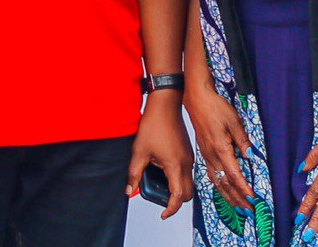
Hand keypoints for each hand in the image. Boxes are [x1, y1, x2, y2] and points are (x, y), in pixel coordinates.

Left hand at [127, 92, 195, 218]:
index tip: (162, 214)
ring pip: (188, 182)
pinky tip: (163, 169)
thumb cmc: (154, 124)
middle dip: (176, 202)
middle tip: (160, 200)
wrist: (166, 104)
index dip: (170, 210)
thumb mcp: (139, 151)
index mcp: (175, 166)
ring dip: (178, 189)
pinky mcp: (187, 151)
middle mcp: (186, 163)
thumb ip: (134, 174)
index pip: (177, 197)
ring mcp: (188, 157)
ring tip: (160, 184)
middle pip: (187, 193)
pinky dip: (179, 177)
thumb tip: (129, 190)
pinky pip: (187, 171)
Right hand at [183, 85, 255, 215]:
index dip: (244, 189)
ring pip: (217, 182)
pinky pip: (212, 175)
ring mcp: (206, 156)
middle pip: (225, 184)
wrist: (197, 101)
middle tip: (249, 210)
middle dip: (238, 199)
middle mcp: (212, 156)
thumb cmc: (215, 107)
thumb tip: (251, 155)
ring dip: (229, 196)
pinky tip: (225, 190)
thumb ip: (242, 140)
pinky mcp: (204, 153)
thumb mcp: (234, 121)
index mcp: (220, 148)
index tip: (253, 199)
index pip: (234, 174)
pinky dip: (220, 187)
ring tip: (239, 207)